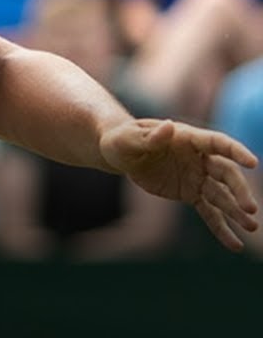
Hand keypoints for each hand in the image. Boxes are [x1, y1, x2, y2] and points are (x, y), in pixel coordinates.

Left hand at [100, 119, 259, 249]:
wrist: (121, 155)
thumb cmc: (124, 140)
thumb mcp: (130, 138)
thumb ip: (151, 136)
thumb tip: (170, 126)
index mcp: (188, 139)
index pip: (217, 143)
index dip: (235, 151)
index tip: (253, 163)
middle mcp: (199, 158)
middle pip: (225, 173)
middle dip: (239, 190)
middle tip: (250, 208)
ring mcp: (197, 177)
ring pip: (221, 195)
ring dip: (236, 211)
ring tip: (252, 227)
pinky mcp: (190, 194)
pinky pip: (209, 212)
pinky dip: (221, 228)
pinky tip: (235, 245)